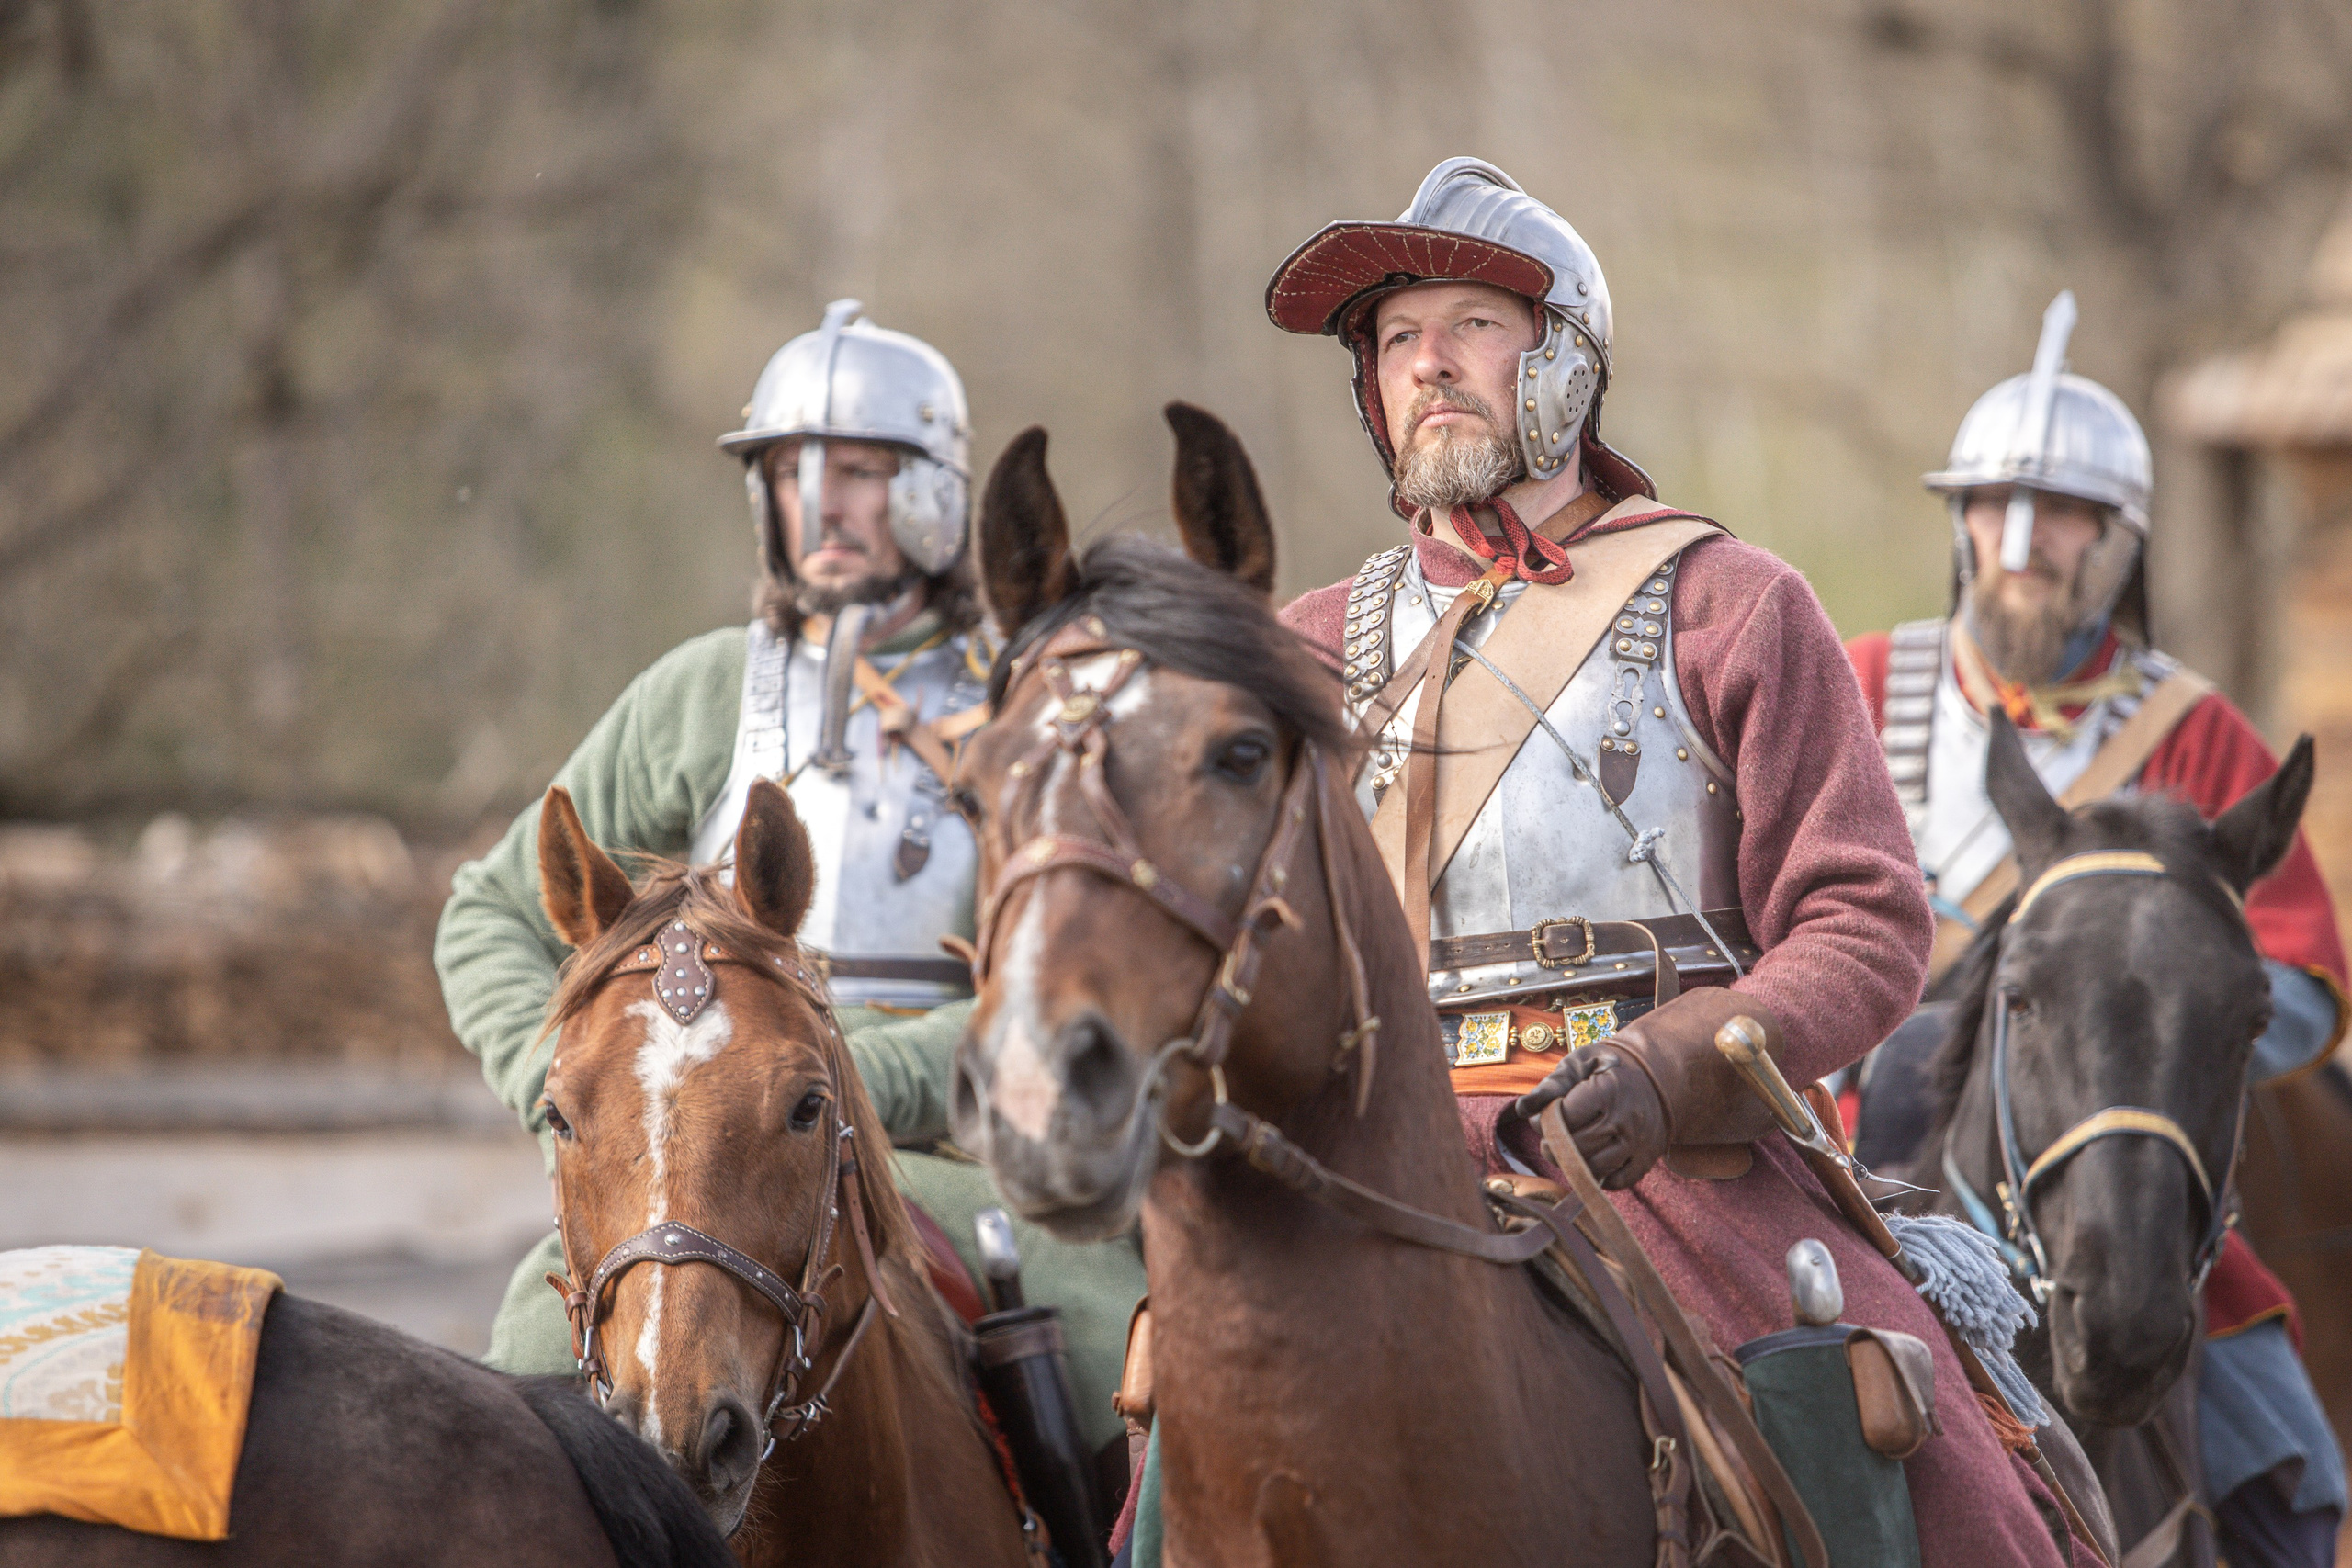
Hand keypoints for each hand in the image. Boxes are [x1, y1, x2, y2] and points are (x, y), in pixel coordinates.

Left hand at [1514, 1042, 1669, 1190]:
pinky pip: (1618, 1181)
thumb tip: (1524, 1109)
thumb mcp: (1580, 1062)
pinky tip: (1589, 1163)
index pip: (1566, 1119)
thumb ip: (1552, 1084)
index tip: (1539, 1118)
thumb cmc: (1608, 1068)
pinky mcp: (1647, 1159)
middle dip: (1553, 1147)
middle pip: (1578, 1147)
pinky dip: (1599, 1178)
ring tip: (1565, 1151)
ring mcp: (1639, 1142)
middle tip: (1548, 1139)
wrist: (1659, 1076)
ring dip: (1572, 1165)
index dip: (1545, 1122)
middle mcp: (1626, 1119)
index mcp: (1608, 1090)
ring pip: (1595, 1169)